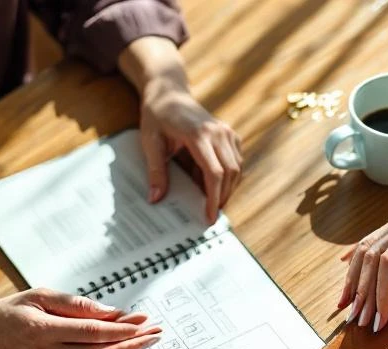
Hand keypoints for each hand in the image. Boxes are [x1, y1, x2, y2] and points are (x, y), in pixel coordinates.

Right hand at [0, 289, 160, 348]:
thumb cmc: (6, 314)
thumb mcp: (38, 296)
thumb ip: (75, 305)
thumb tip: (111, 313)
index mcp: (42, 331)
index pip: (94, 333)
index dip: (123, 330)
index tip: (145, 323)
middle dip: (133, 344)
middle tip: (156, 334)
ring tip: (144, 342)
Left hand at [140, 76, 242, 223]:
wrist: (169, 93)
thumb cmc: (157, 116)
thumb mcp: (150, 143)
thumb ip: (156, 171)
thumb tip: (155, 199)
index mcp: (198, 134)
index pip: (214, 173)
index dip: (214, 198)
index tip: (210, 216)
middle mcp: (218, 132)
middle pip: (230, 173)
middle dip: (222, 197)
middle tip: (211, 214)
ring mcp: (226, 131)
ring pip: (237, 168)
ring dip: (227, 188)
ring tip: (211, 200)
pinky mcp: (230, 133)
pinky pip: (236, 161)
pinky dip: (228, 176)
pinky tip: (212, 181)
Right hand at [339, 176, 387, 332]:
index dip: (380, 293)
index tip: (378, 320)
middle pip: (372, 255)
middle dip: (363, 291)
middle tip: (357, 322)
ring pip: (366, 247)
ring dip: (355, 278)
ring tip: (346, 306)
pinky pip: (373, 240)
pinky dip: (358, 260)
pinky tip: (348, 276)